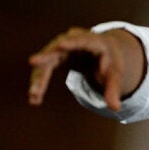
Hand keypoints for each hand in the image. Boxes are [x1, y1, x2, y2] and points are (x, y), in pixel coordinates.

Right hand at [28, 27, 143, 110]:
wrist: (101, 51)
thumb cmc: (110, 61)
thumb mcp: (115, 74)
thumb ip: (113, 89)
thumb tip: (116, 108)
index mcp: (94, 41)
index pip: (83, 40)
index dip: (72, 42)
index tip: (61, 44)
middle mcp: (74, 40)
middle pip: (58, 48)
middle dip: (46, 56)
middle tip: (32, 62)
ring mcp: (61, 47)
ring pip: (47, 61)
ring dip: (39, 77)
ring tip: (34, 95)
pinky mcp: (54, 55)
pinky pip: (44, 68)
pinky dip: (39, 81)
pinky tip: (35, 98)